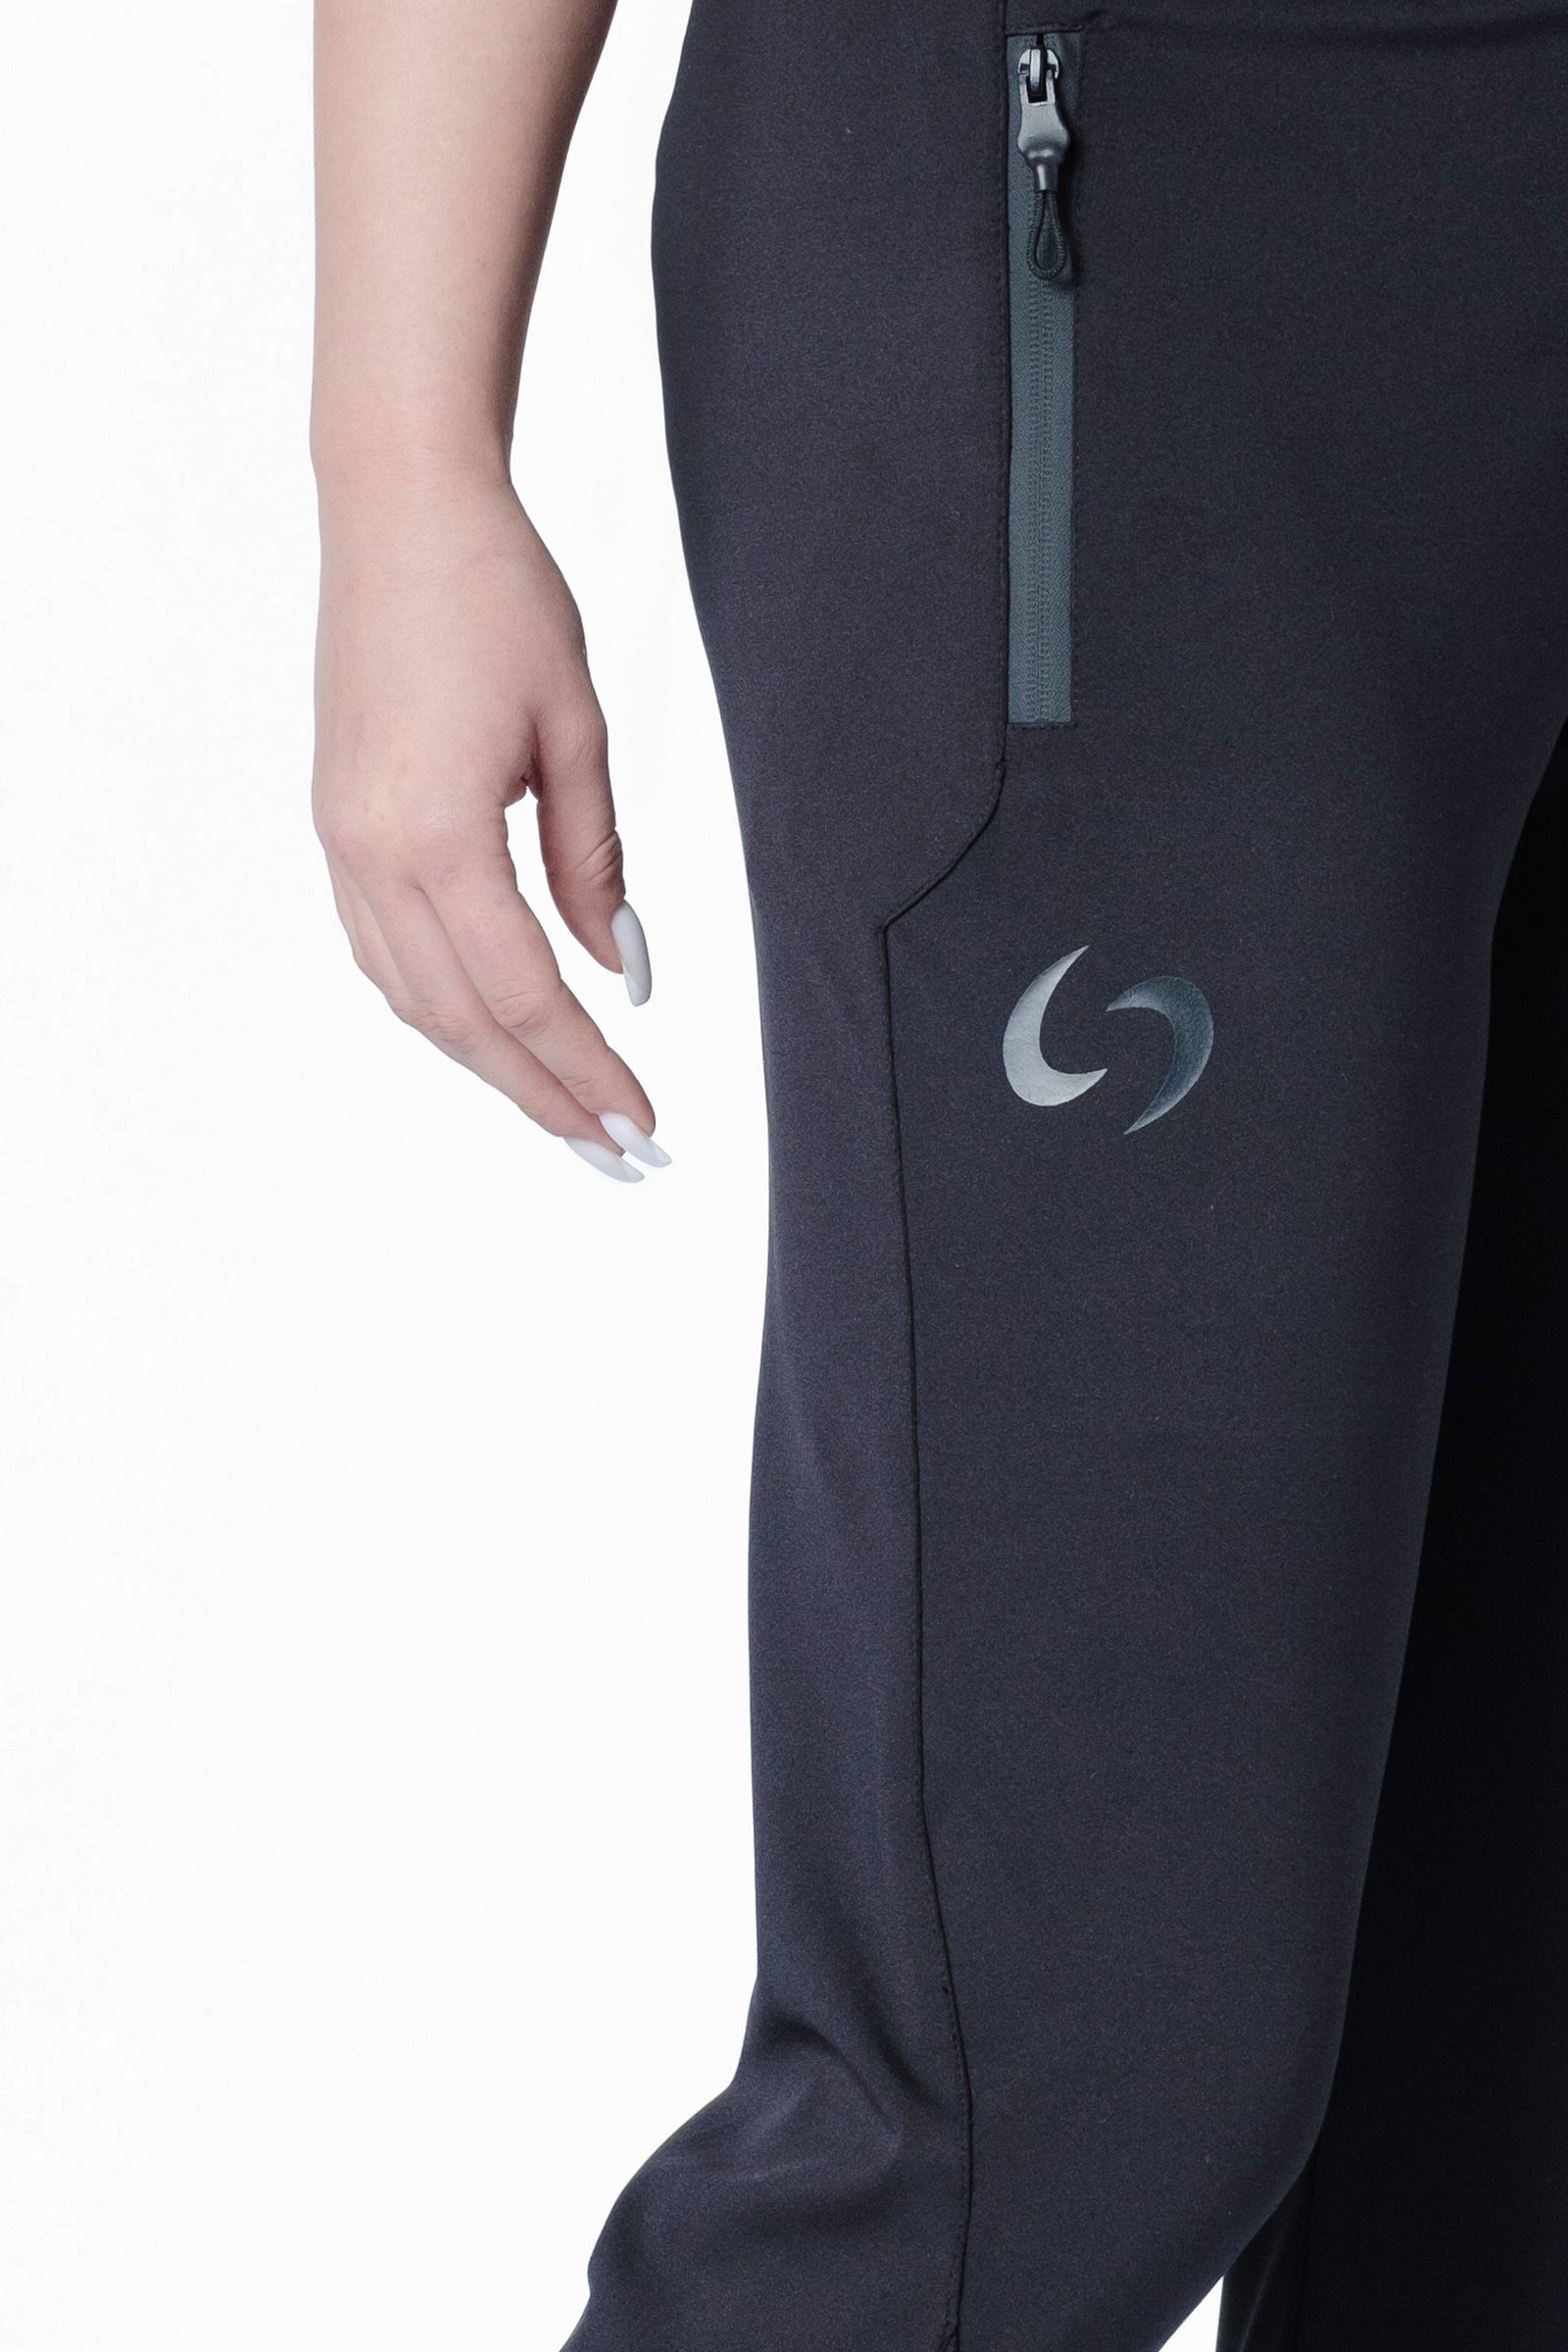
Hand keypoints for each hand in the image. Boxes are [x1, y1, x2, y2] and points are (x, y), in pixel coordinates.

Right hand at [312, 467, 665, 1183]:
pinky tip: (489, 1027)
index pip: (525, 992)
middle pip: (464, 1018)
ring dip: (489, 1063)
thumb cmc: (499, 595)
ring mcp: (342, 842)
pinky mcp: (338, 824)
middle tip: (616, 1154)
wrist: (400, 508)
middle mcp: (372, 853)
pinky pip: (383, 951)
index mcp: (437, 834)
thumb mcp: (576, 730)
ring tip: (561, 1108)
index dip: (586, 1068)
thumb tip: (619, 970)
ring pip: (414, 997)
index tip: (642, 1123)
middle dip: (542, 1096)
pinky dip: (441, 1005)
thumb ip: (596, 863)